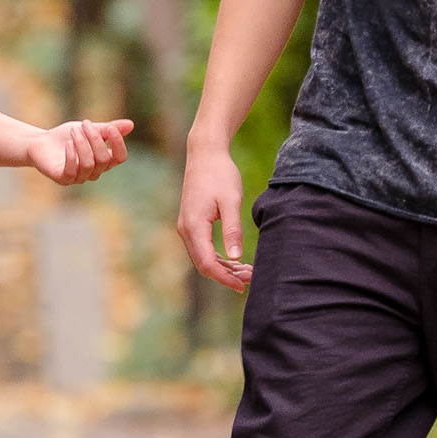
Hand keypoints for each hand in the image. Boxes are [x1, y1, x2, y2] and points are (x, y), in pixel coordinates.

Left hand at [25, 116, 133, 186]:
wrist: (41, 142)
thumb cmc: (68, 136)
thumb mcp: (89, 129)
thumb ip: (108, 129)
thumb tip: (131, 124)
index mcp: (104, 161)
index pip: (119, 158)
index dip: (118, 144)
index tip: (110, 127)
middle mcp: (94, 172)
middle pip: (103, 159)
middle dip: (95, 139)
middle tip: (84, 124)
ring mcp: (79, 177)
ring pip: (89, 164)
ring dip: (82, 144)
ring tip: (74, 130)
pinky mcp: (63, 179)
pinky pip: (72, 171)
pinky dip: (71, 155)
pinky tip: (68, 143)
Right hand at [176, 138, 254, 292]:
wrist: (205, 153)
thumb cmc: (220, 174)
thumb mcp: (231, 201)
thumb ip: (232, 230)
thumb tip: (236, 258)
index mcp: (194, 226)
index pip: (207, 263)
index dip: (225, 278)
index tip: (244, 285)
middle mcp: (185, 229)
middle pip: (203, 264)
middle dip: (226, 275)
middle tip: (251, 278)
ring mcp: (186, 226)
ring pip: (202, 257)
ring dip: (223, 267)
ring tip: (247, 271)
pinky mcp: (191, 223)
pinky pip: (202, 248)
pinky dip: (218, 257)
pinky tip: (235, 259)